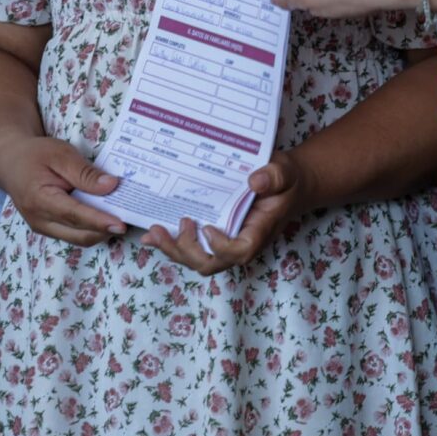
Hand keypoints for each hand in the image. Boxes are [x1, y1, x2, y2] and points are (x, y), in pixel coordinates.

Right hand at [0, 134, 125, 245]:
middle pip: (79, 234)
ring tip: (122, 217)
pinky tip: (105, 216)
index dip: (99, 221)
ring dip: (100, 232)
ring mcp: (43, 227)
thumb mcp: (60, 154)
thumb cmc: (35, 154)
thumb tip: (111, 186)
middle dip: (105, 230)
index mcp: (40, 199)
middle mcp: (40, 220)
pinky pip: (74, 234)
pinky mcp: (48, 229)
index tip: (121, 224)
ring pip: (78, 238)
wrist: (10, 161)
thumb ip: (85, 172)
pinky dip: (91, 229)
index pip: (75, 215)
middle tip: (130, 219)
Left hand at [146, 153, 315, 275]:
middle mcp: (238, 241)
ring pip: (196, 258)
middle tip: (177, 224)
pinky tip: (150, 236)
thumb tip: (254, 181)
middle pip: (211, 262)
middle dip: (187, 251)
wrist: (286, 185)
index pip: (239, 252)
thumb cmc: (286, 180)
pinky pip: (190, 245)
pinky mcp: (213, 233)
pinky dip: (169, 243)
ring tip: (154, 232)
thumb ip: (274, 176)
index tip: (209, 228)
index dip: (221, 247)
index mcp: (258, 231)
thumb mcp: (285, 172)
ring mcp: (224, 240)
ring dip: (173, 249)